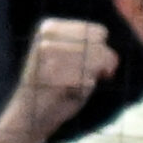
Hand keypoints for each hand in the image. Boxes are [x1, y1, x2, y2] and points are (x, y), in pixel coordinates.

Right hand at [0, 19, 116, 142]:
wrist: (31, 114)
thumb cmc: (57, 85)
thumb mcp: (70, 57)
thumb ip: (89, 46)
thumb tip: (111, 55)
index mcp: (50, 27)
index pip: (99, 31)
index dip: (103, 51)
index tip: (94, 66)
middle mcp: (47, 37)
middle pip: (101, 44)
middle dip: (103, 63)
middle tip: (88, 77)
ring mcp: (48, 54)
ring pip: (98, 60)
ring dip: (92, 77)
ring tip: (73, 84)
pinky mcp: (53, 74)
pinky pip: (89, 80)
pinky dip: (84, 90)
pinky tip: (66, 93)